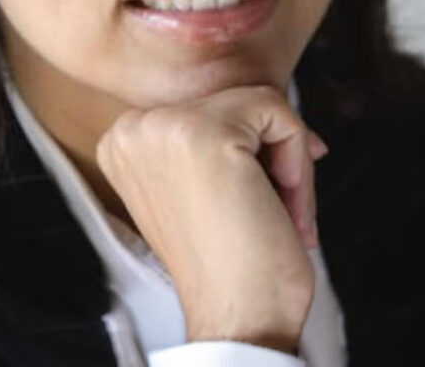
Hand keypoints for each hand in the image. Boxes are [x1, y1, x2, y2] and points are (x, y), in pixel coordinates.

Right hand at [95, 84, 327, 354]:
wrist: (235, 322)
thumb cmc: (229, 265)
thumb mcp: (200, 187)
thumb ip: (216, 141)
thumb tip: (277, 115)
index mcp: (124, 141)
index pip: (206, 109)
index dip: (247, 151)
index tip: (258, 199)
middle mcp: (134, 126)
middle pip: (232, 102)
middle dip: (269, 155)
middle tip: (274, 211)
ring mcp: (166, 126)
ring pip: (259, 104)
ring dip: (288, 161)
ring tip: (280, 213)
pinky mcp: (208, 133)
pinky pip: (280, 114)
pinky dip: (300, 161)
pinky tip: (284, 208)